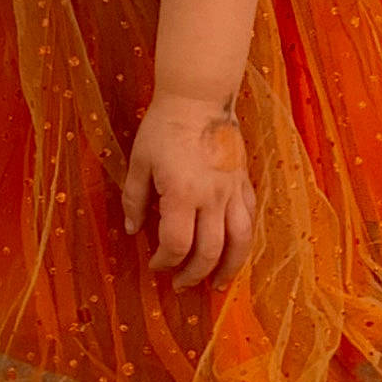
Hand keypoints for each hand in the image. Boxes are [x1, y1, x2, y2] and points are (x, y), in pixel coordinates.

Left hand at [121, 93, 255, 291]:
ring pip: (239, 242)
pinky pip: (250, 219)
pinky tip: (235, 250)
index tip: (155, 264)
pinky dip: (244, 241)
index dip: (164, 262)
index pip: (177, 244)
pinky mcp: (243, 182)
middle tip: (180, 284)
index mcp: (181, 193)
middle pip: (209, 252)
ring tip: (217, 284)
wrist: (198, 96)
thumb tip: (132, 230)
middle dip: (193, 274)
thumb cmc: (164, 126)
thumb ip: (134, 197)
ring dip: (229, 268)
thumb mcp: (139, 160)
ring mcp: (231, 191)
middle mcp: (211, 198)